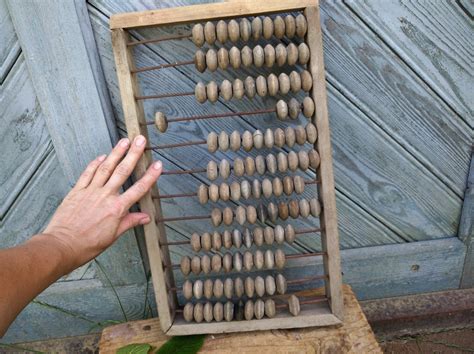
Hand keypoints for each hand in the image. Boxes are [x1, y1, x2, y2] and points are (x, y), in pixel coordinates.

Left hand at [43, 135, 160, 272]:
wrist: (62, 245)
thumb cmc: (87, 244)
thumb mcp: (113, 236)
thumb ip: (130, 222)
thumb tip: (145, 217)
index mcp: (117, 208)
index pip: (139, 189)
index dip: (150, 176)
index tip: (158, 165)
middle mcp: (105, 196)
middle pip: (123, 171)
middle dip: (133, 154)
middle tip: (140, 140)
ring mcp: (90, 191)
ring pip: (106, 167)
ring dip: (116, 153)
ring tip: (124, 141)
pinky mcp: (77, 191)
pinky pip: (88, 173)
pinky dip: (95, 163)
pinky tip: (102, 156)